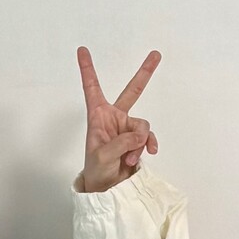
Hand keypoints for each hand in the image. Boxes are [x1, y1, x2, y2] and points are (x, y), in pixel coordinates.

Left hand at [77, 47, 159, 193]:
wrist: (106, 188)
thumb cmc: (96, 171)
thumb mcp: (102, 157)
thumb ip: (121, 142)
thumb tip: (141, 134)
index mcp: (98, 116)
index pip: (92, 88)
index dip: (87, 69)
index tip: (81, 50)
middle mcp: (114, 118)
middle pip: (132, 91)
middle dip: (145, 73)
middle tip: (156, 54)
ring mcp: (127, 128)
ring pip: (143, 126)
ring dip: (139, 143)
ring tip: (128, 159)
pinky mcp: (137, 140)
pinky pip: (148, 137)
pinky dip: (147, 146)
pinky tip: (144, 156)